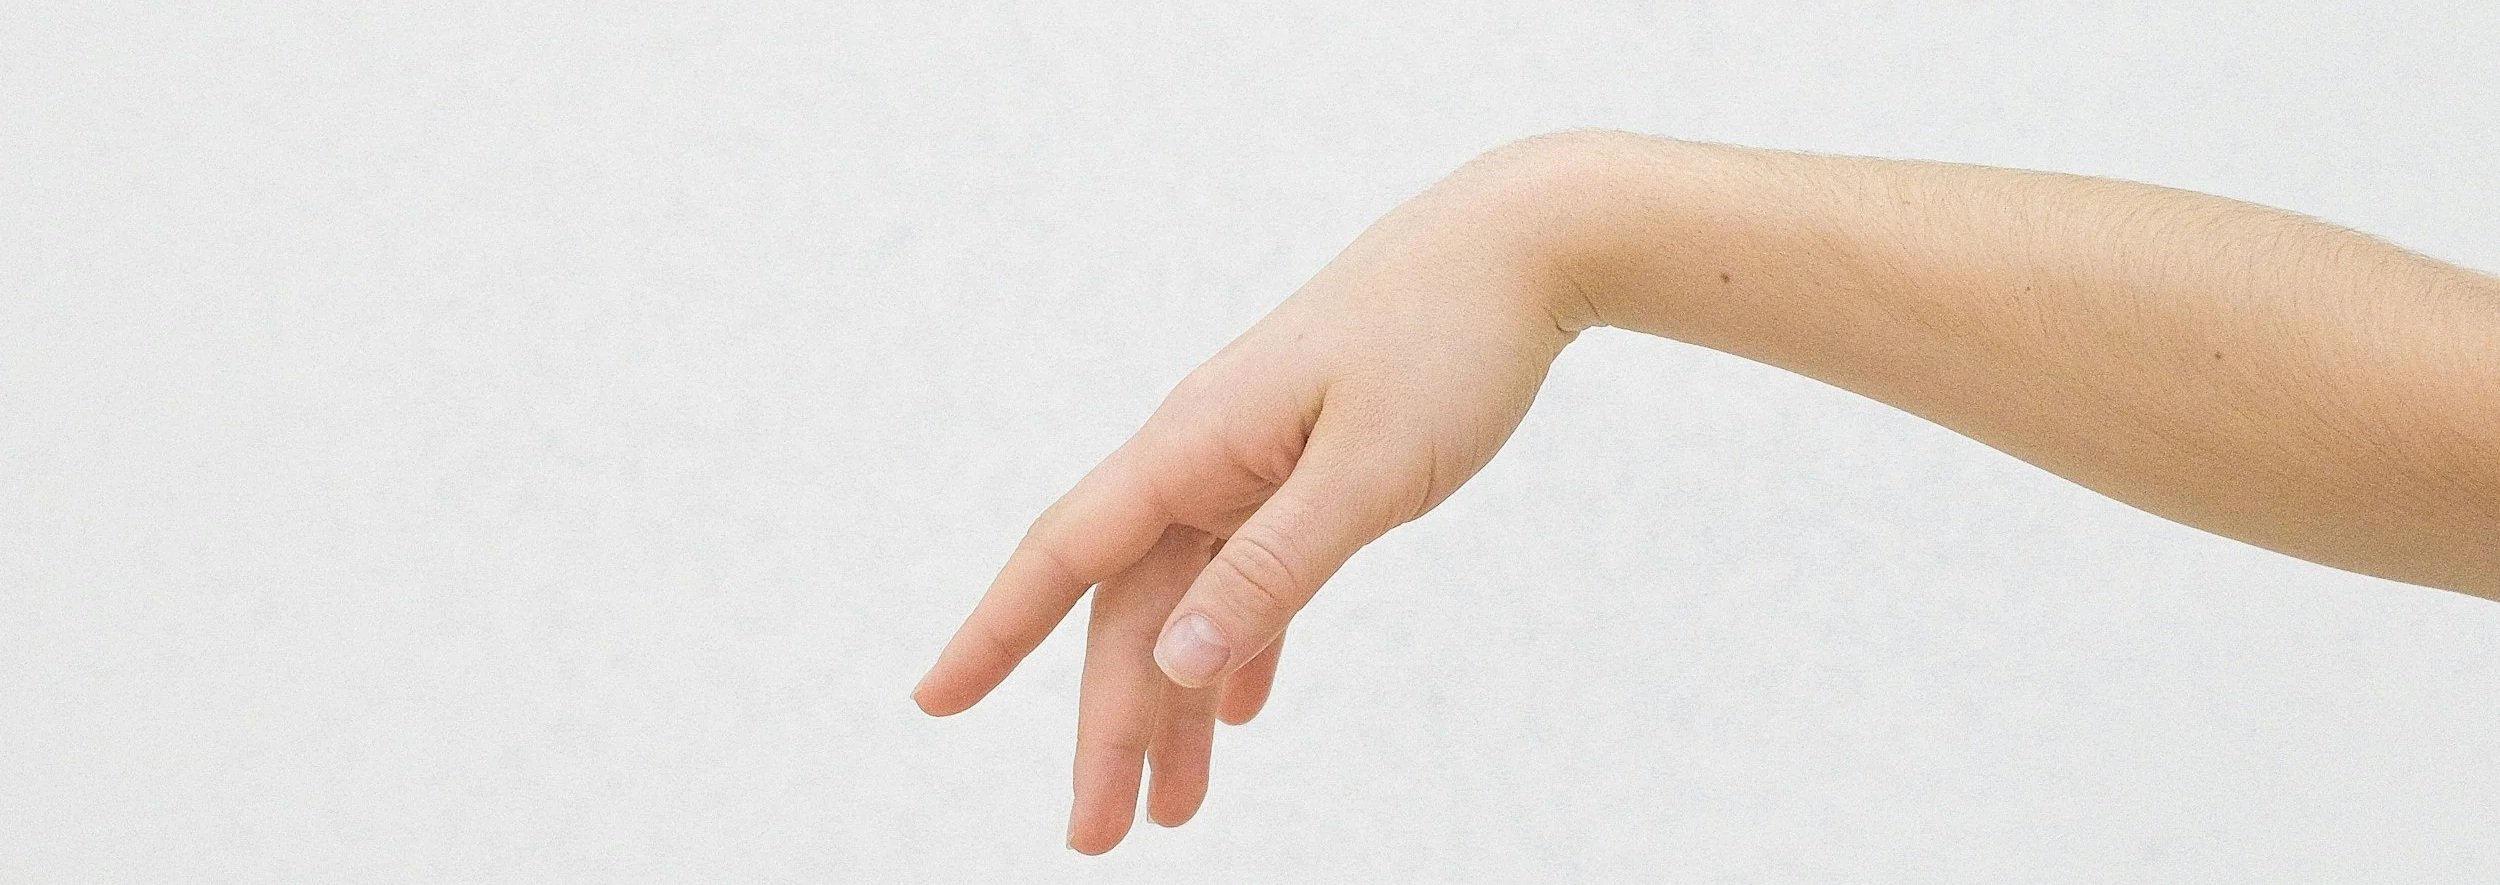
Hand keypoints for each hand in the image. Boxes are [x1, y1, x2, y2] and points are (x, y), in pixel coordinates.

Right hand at [911, 147, 1584, 853]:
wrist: (1518, 247)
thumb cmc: (1445, 342)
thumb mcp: (1366, 472)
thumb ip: (1274, 569)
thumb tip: (1176, 660)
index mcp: (1193, 444)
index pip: (1066, 552)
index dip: (994, 633)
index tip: (933, 701)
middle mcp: (1202, 455)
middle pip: (1130, 610)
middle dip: (1108, 725)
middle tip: (1097, 839)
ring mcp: (1250, 462)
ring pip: (1188, 604)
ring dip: (1175, 705)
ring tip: (1172, 813)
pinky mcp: (1302, 467)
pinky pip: (1247, 575)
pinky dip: (1240, 648)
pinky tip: (1239, 714)